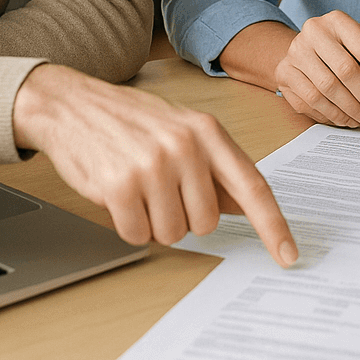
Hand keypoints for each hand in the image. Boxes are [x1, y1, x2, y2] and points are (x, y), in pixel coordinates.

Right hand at [12, 63, 296, 265]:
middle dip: (184, 215)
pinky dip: (128, 225)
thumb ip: (216, 167)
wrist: (71, 104)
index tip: (288, 255)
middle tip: (160, 188)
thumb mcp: (183, 129)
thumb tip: (246, 207)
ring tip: (138, 187)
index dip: (273, 226)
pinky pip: (137, 235)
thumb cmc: (130, 119)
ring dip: (153, 221)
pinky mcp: (120, 185)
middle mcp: (185, 145)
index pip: (252, 186)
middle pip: (207, 222)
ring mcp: (152, 164)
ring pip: (172, 233)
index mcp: (208, 131)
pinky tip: (118, 194)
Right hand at [275, 10, 359, 127]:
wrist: (308, 51)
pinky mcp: (284, 73)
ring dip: (351, 109)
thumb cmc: (344, 47)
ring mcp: (295, 52)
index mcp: (336, 20)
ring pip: (327, 89)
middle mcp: (312, 32)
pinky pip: (309, 100)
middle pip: (346, 70)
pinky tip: (347, 120)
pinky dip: (331, 114)